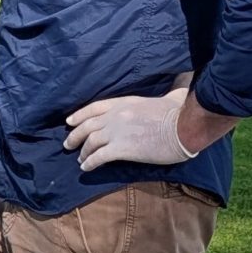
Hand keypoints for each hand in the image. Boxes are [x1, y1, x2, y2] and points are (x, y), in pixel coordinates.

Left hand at [64, 76, 196, 171]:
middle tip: (68, 145)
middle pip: (87, 125)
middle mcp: (115, 115)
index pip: (94, 107)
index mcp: (124, 102)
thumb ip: (169, 92)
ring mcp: (117, 132)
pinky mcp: (121, 149)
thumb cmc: (180, 112)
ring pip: (91, 141)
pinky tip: (86, 168)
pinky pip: (99, 157)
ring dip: (83, 152)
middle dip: (75, 135)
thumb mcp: (169, 97)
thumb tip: (181, 85)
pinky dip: (90, 163)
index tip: (70, 121)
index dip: (79, 115)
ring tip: (79, 159)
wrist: (183, 127)